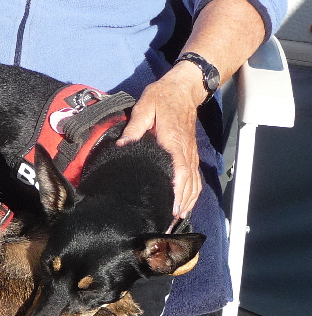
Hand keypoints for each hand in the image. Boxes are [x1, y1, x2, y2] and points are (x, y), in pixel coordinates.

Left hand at [117, 62, 206, 217]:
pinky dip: (192, 194)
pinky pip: (195, 178)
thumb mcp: (145, 107)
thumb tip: (123, 145)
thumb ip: (134, 127)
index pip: (180, 171)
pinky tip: (184, 207)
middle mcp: (186, 151)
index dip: (178, 191)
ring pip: (194, 183)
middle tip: (169, 224)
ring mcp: (190, 154)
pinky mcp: (190, 154)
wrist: (184, 88)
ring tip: (175, 221)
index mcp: (174, 142)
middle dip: (181, 205)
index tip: (173, 208)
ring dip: (187, 203)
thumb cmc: (162, 97)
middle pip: (188, 183)